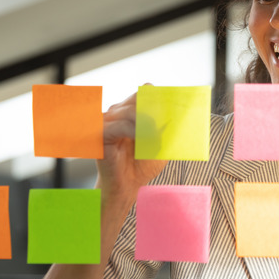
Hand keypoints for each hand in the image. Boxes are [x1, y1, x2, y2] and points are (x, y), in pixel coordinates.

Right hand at [96, 87, 166, 207]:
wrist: (128, 185)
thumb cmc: (142, 165)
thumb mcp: (161, 144)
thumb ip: (166, 129)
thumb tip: (178, 116)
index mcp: (130, 112)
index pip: (143, 93)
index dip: (158, 97)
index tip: (173, 105)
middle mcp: (117, 113)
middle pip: (137, 98)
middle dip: (153, 110)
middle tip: (163, 123)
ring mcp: (107, 121)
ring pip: (129, 111)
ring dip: (146, 123)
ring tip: (154, 138)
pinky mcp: (100, 134)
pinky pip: (119, 125)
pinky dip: (134, 131)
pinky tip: (142, 140)